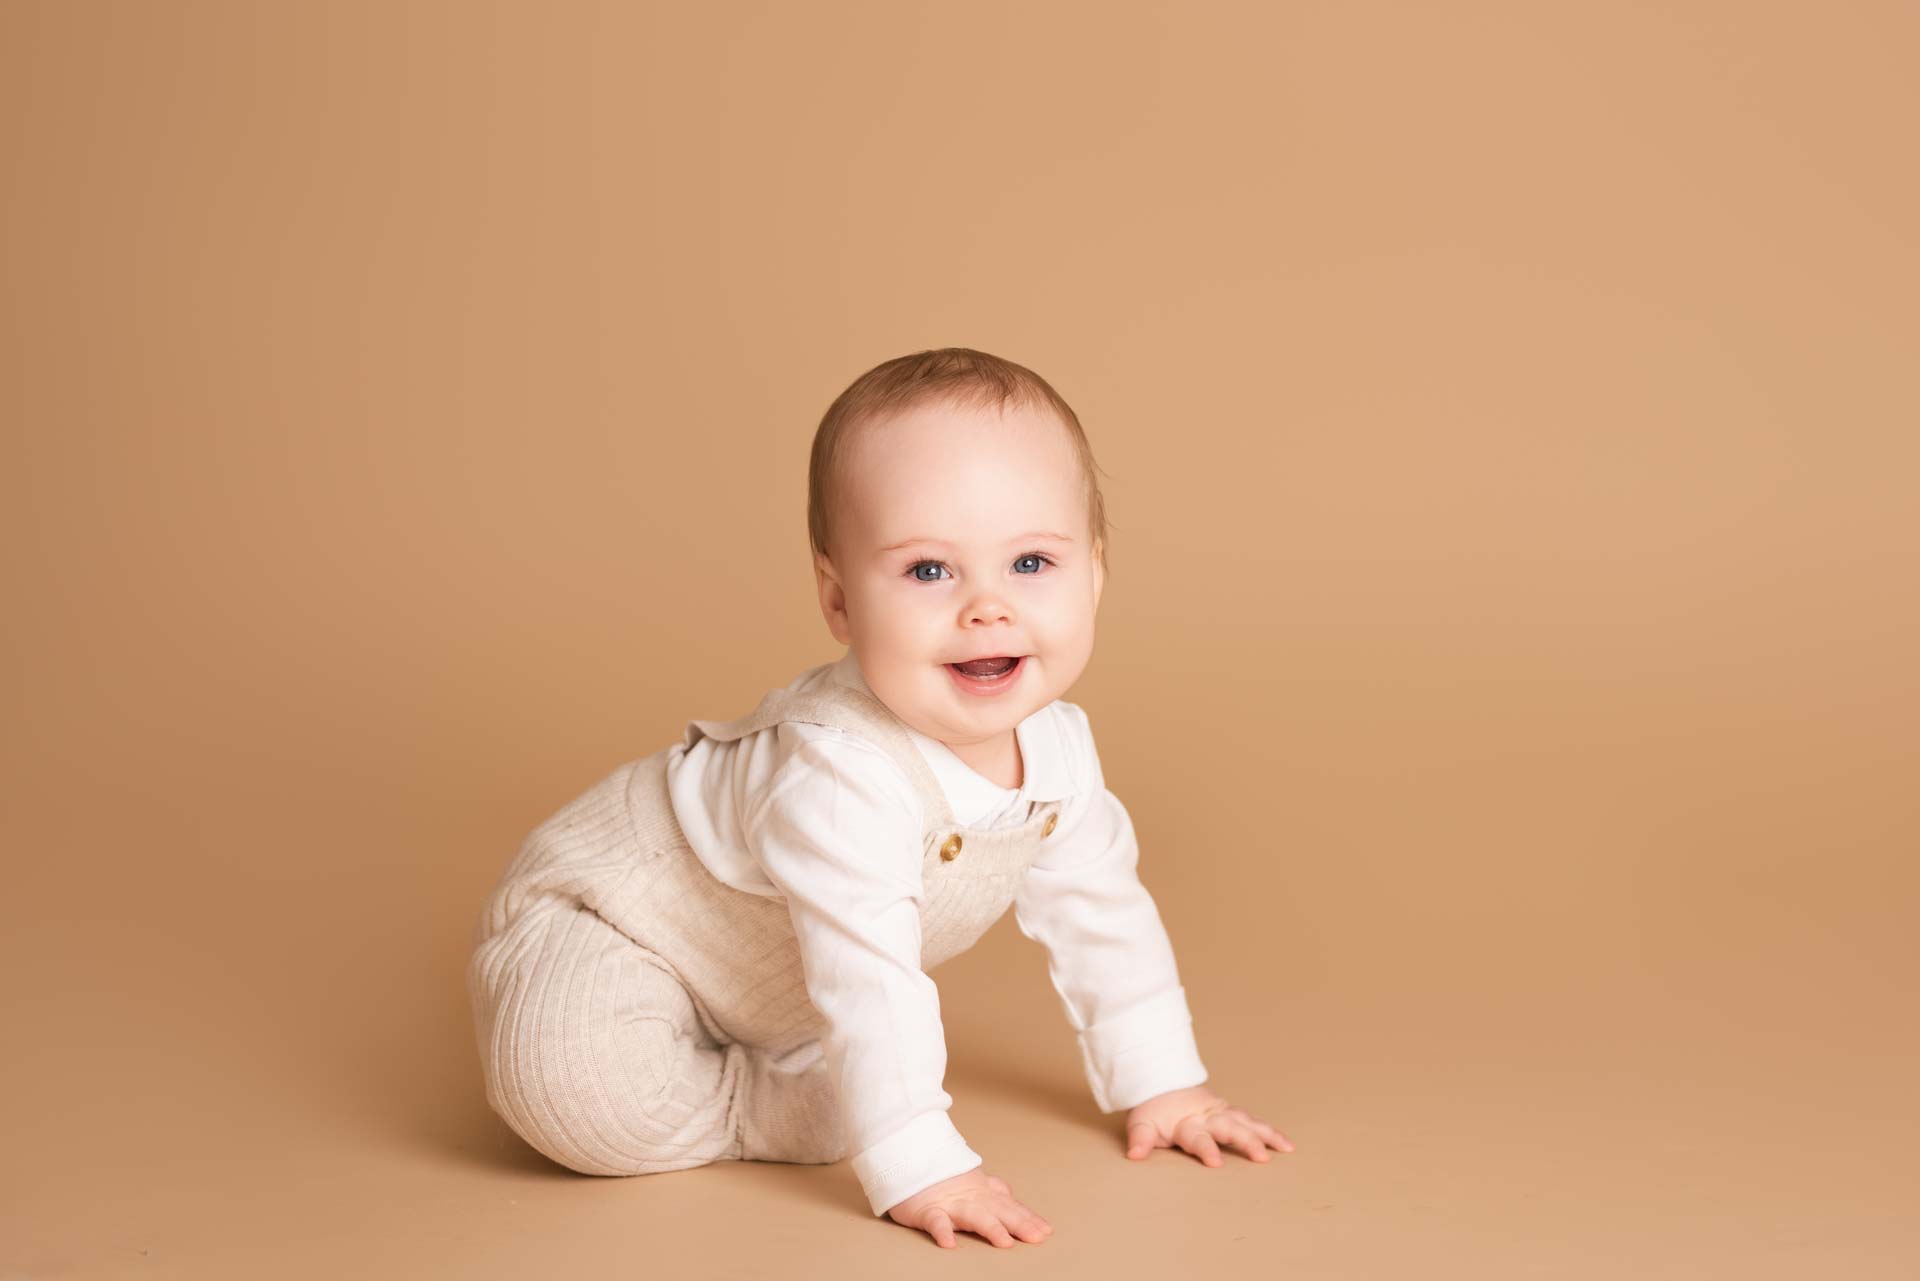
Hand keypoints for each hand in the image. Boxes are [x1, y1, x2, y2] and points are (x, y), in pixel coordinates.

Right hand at [885, 1167, 1052, 1248]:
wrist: (909, 1158)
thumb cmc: (942, 1177)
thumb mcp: (973, 1182)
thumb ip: (992, 1190)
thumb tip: (1011, 1195)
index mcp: (983, 1193)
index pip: (1010, 1206)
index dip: (1028, 1218)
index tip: (1046, 1231)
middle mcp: (972, 1198)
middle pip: (999, 1211)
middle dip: (1019, 1224)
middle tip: (1037, 1237)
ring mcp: (950, 1203)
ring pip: (973, 1215)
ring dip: (990, 1228)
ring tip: (1005, 1242)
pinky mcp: (927, 1210)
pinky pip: (935, 1222)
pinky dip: (942, 1232)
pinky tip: (949, 1244)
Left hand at [1123, 1085, 1295, 1165]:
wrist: (1161, 1082)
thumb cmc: (1154, 1110)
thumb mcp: (1141, 1124)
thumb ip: (1140, 1139)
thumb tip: (1134, 1155)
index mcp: (1186, 1123)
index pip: (1197, 1138)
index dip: (1205, 1149)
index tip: (1215, 1163)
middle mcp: (1207, 1117)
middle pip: (1229, 1128)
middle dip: (1246, 1141)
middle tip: (1261, 1156)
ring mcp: (1221, 1113)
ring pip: (1246, 1122)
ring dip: (1266, 1135)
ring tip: (1286, 1148)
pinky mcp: (1230, 1112)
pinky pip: (1252, 1121)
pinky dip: (1269, 1131)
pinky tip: (1285, 1143)